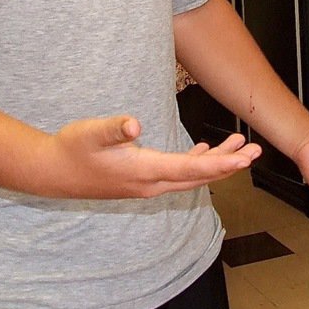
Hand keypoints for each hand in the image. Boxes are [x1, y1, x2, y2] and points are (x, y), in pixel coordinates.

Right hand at [42, 115, 261, 198]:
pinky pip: (177, 174)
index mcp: (145, 171)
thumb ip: (114, 128)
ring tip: (240, 147)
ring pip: (190, 175)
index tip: (245, 158)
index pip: (191, 168)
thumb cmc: (72, 149)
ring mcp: (147, 184)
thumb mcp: (91, 132)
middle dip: (230, 164)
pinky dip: (196, 163)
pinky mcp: (142, 180)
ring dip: (217, 162)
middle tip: (256, 151)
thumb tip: (135, 124)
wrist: (52, 173)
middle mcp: (151, 183)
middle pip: (199, 175)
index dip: (220, 163)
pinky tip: (204, 150)